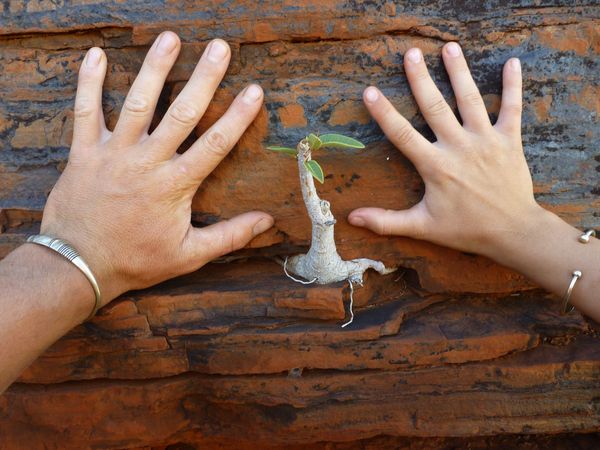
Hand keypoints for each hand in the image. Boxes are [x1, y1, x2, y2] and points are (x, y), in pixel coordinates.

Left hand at [40, 31, 272, 304]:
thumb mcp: (189, 255)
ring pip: (137, 103)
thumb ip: (230, 235)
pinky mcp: (85, 152)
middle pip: (181, 113)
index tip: (254, 90)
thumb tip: (267, 221)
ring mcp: (114, 153)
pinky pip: (85, 112)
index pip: (214, 144)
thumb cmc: (137, 260)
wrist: (79, 265)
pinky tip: (95, 55)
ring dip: (154, 69)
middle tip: (220, 48)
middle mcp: (147, 162)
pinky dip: (88, 83)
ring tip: (171, 39)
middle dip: (204, 78)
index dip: (237, 116)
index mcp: (175, 184)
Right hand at [348, 42, 542, 259]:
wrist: (512, 232)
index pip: (402, 134)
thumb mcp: (422, 227)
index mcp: (435, 166)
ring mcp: (485, 140)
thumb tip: (352, 218)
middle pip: (435, 107)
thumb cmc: (466, 229)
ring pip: (470, 99)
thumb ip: (386, 221)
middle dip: (420, 79)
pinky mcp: (509, 140)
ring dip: (459, 72)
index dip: (384, 112)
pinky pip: (511, 107)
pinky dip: (512, 85)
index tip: (370, 91)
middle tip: (410, 54)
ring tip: (449, 48)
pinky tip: (511, 62)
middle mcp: (459, 147)